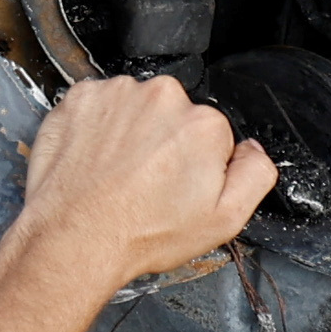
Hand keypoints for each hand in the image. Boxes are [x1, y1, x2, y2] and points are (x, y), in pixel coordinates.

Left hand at [4, 71, 277, 293]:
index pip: (212, 133)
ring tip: (118, 173)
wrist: (75, 238)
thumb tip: (252, 150)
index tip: (179, 183)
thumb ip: (255, 175)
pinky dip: (97, 127)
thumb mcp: (224, 221)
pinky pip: (98, 106)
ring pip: (135, 108)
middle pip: (174, 114)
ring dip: (130, 132)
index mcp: (203, 124)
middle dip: (166, 141)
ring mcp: (117, 94)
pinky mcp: (79, 98)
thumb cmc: (141, 233)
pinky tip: (96, 160)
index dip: (198, 162)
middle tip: (148, 181)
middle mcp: (161, 97)